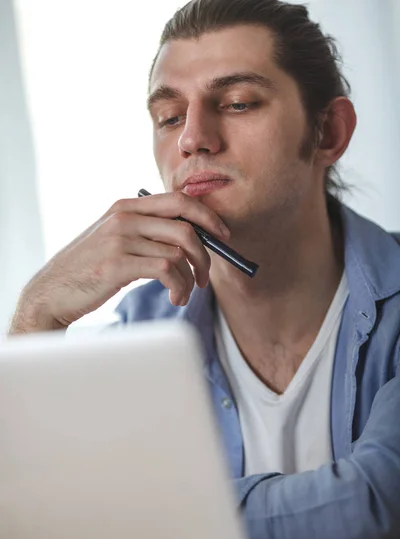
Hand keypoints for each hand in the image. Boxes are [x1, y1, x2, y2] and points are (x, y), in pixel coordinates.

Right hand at [9, 192, 229, 332]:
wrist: (51, 292)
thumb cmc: (89, 270)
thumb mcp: (115, 240)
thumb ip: (146, 232)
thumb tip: (191, 239)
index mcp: (126, 207)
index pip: (179, 200)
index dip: (208, 216)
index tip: (224, 236)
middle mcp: (124, 217)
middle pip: (186, 227)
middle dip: (205, 255)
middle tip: (206, 278)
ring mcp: (120, 239)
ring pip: (179, 252)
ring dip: (191, 279)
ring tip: (184, 295)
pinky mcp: (117, 264)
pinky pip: (166, 270)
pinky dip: (179, 287)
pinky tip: (175, 298)